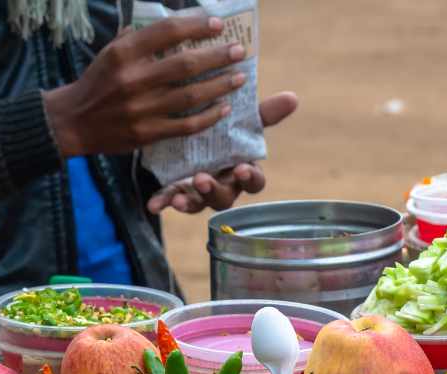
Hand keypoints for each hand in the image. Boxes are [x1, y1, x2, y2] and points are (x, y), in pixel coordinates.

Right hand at [43, 16, 246, 157]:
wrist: (73, 122)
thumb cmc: (96, 83)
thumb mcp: (109, 53)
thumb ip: (136, 38)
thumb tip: (170, 24)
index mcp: (123, 53)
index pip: (167, 32)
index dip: (196, 26)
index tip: (218, 25)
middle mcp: (133, 79)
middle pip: (186, 64)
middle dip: (217, 56)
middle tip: (239, 52)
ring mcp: (142, 109)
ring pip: (190, 96)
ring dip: (219, 86)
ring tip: (239, 78)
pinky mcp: (147, 133)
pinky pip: (185, 126)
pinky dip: (208, 117)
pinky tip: (223, 109)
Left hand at [146, 92, 298, 214]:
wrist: (192, 132)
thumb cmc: (224, 129)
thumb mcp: (241, 119)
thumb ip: (264, 114)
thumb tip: (293, 96)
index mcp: (242, 169)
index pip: (254, 181)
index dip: (249, 178)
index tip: (242, 169)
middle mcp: (223, 185)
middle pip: (225, 198)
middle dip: (214, 191)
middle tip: (203, 179)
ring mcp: (199, 191)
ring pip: (198, 204)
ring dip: (190, 202)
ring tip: (179, 198)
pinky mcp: (177, 190)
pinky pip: (170, 200)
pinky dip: (163, 202)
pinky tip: (153, 205)